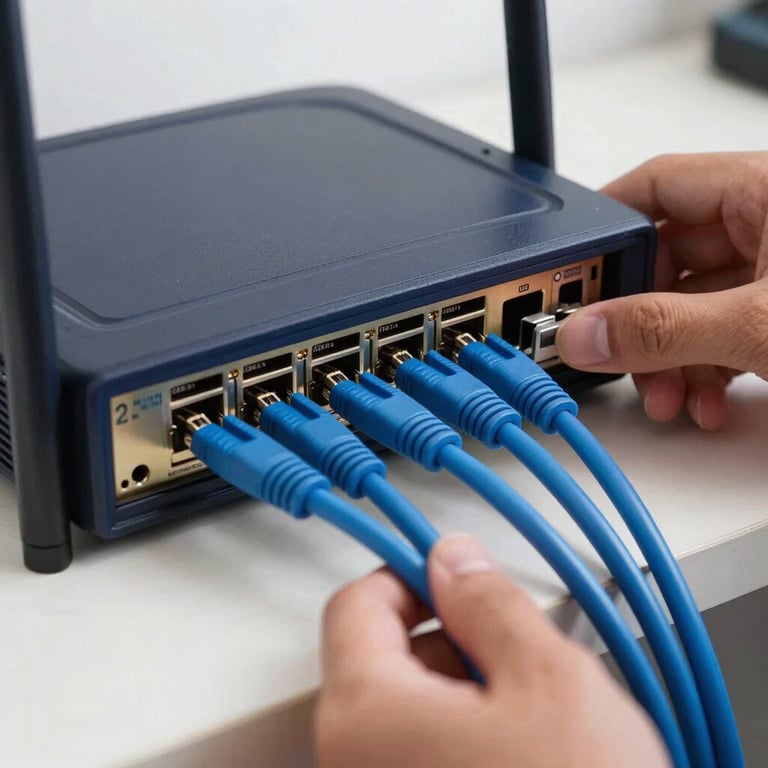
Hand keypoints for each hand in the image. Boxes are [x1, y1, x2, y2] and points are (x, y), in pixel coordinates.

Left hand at [315, 534, 667, 767]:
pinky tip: (519, 755)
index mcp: (366, 714)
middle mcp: (350, 763)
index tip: (451, 577)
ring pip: (403, 709)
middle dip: (446, 640)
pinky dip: (460, 737)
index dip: (408, 576)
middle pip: (378, 658)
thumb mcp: (548, 679)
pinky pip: (416, 755)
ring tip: (527, 716)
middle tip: (509, 652)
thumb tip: (452, 557)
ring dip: (461, 692)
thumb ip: (488, 601)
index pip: (355, 604)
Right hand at [556, 152, 767, 429]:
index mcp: (765, 191)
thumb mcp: (762, 324)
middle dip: (638, 320)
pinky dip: (706, 369)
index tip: (567, 273)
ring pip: (692, 305)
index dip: (604, 228)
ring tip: (668, 396)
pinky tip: (705, 402)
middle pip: (667, 259)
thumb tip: (586, 335)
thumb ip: (667, 329)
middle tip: (613, 353)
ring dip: (669, 358)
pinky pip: (724, 331)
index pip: (657, 187)